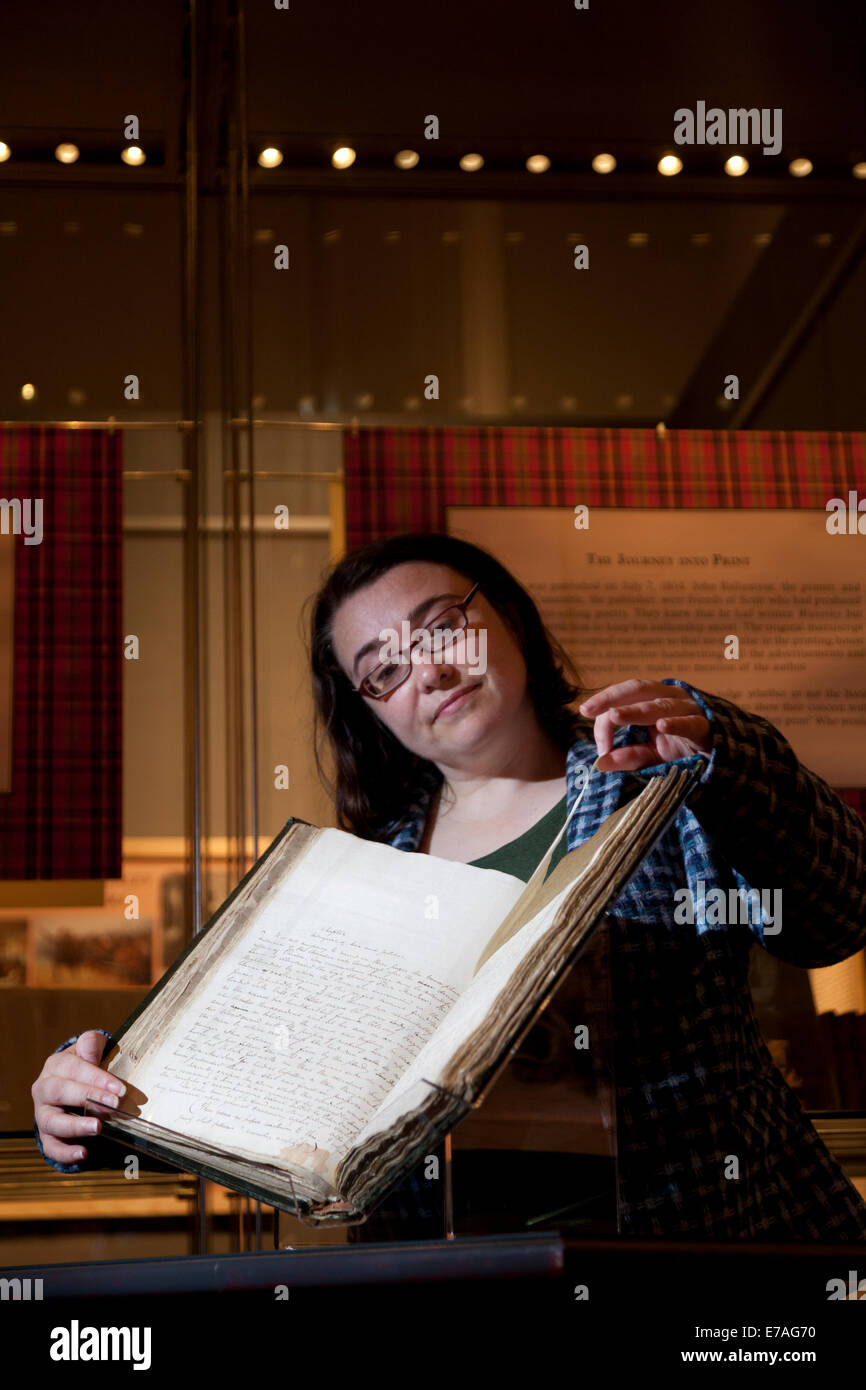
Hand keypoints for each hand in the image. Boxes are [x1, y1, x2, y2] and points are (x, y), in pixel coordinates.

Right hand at [32, 1030, 125, 1164]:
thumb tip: (91, 1053)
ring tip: (97, 1128)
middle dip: (87, 1097)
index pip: (73, 1068)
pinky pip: (50, 1147)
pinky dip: (65, 1153)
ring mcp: (43, 1113)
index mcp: (56, 1065)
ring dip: (74, 1126)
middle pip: (59, 1091)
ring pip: (51, 1121)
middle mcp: (44, 1089)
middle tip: (113, 1105)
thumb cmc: (87, 1066)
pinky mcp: (47, 1135)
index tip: (119, 1089)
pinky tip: (83, 1153)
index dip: (96, 1078)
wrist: (73, 1086)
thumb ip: (91, 1045)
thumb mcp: (90, 1049)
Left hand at [579, 678, 711, 772]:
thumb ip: (628, 757)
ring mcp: (689, 709)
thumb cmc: (683, 750)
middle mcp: (670, 698)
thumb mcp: (651, 755)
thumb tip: (600, 764)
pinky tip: (662, 725)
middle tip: (587, 709)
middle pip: (638, 689)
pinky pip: (691, 723)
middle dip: (610, 697)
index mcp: (653, 700)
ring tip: (614, 716)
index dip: (605, 717)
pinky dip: (677, 723)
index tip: (598, 746)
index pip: (623, 699)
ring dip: (636, 711)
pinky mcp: (706, 727)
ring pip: (660, 705)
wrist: (722, 758)